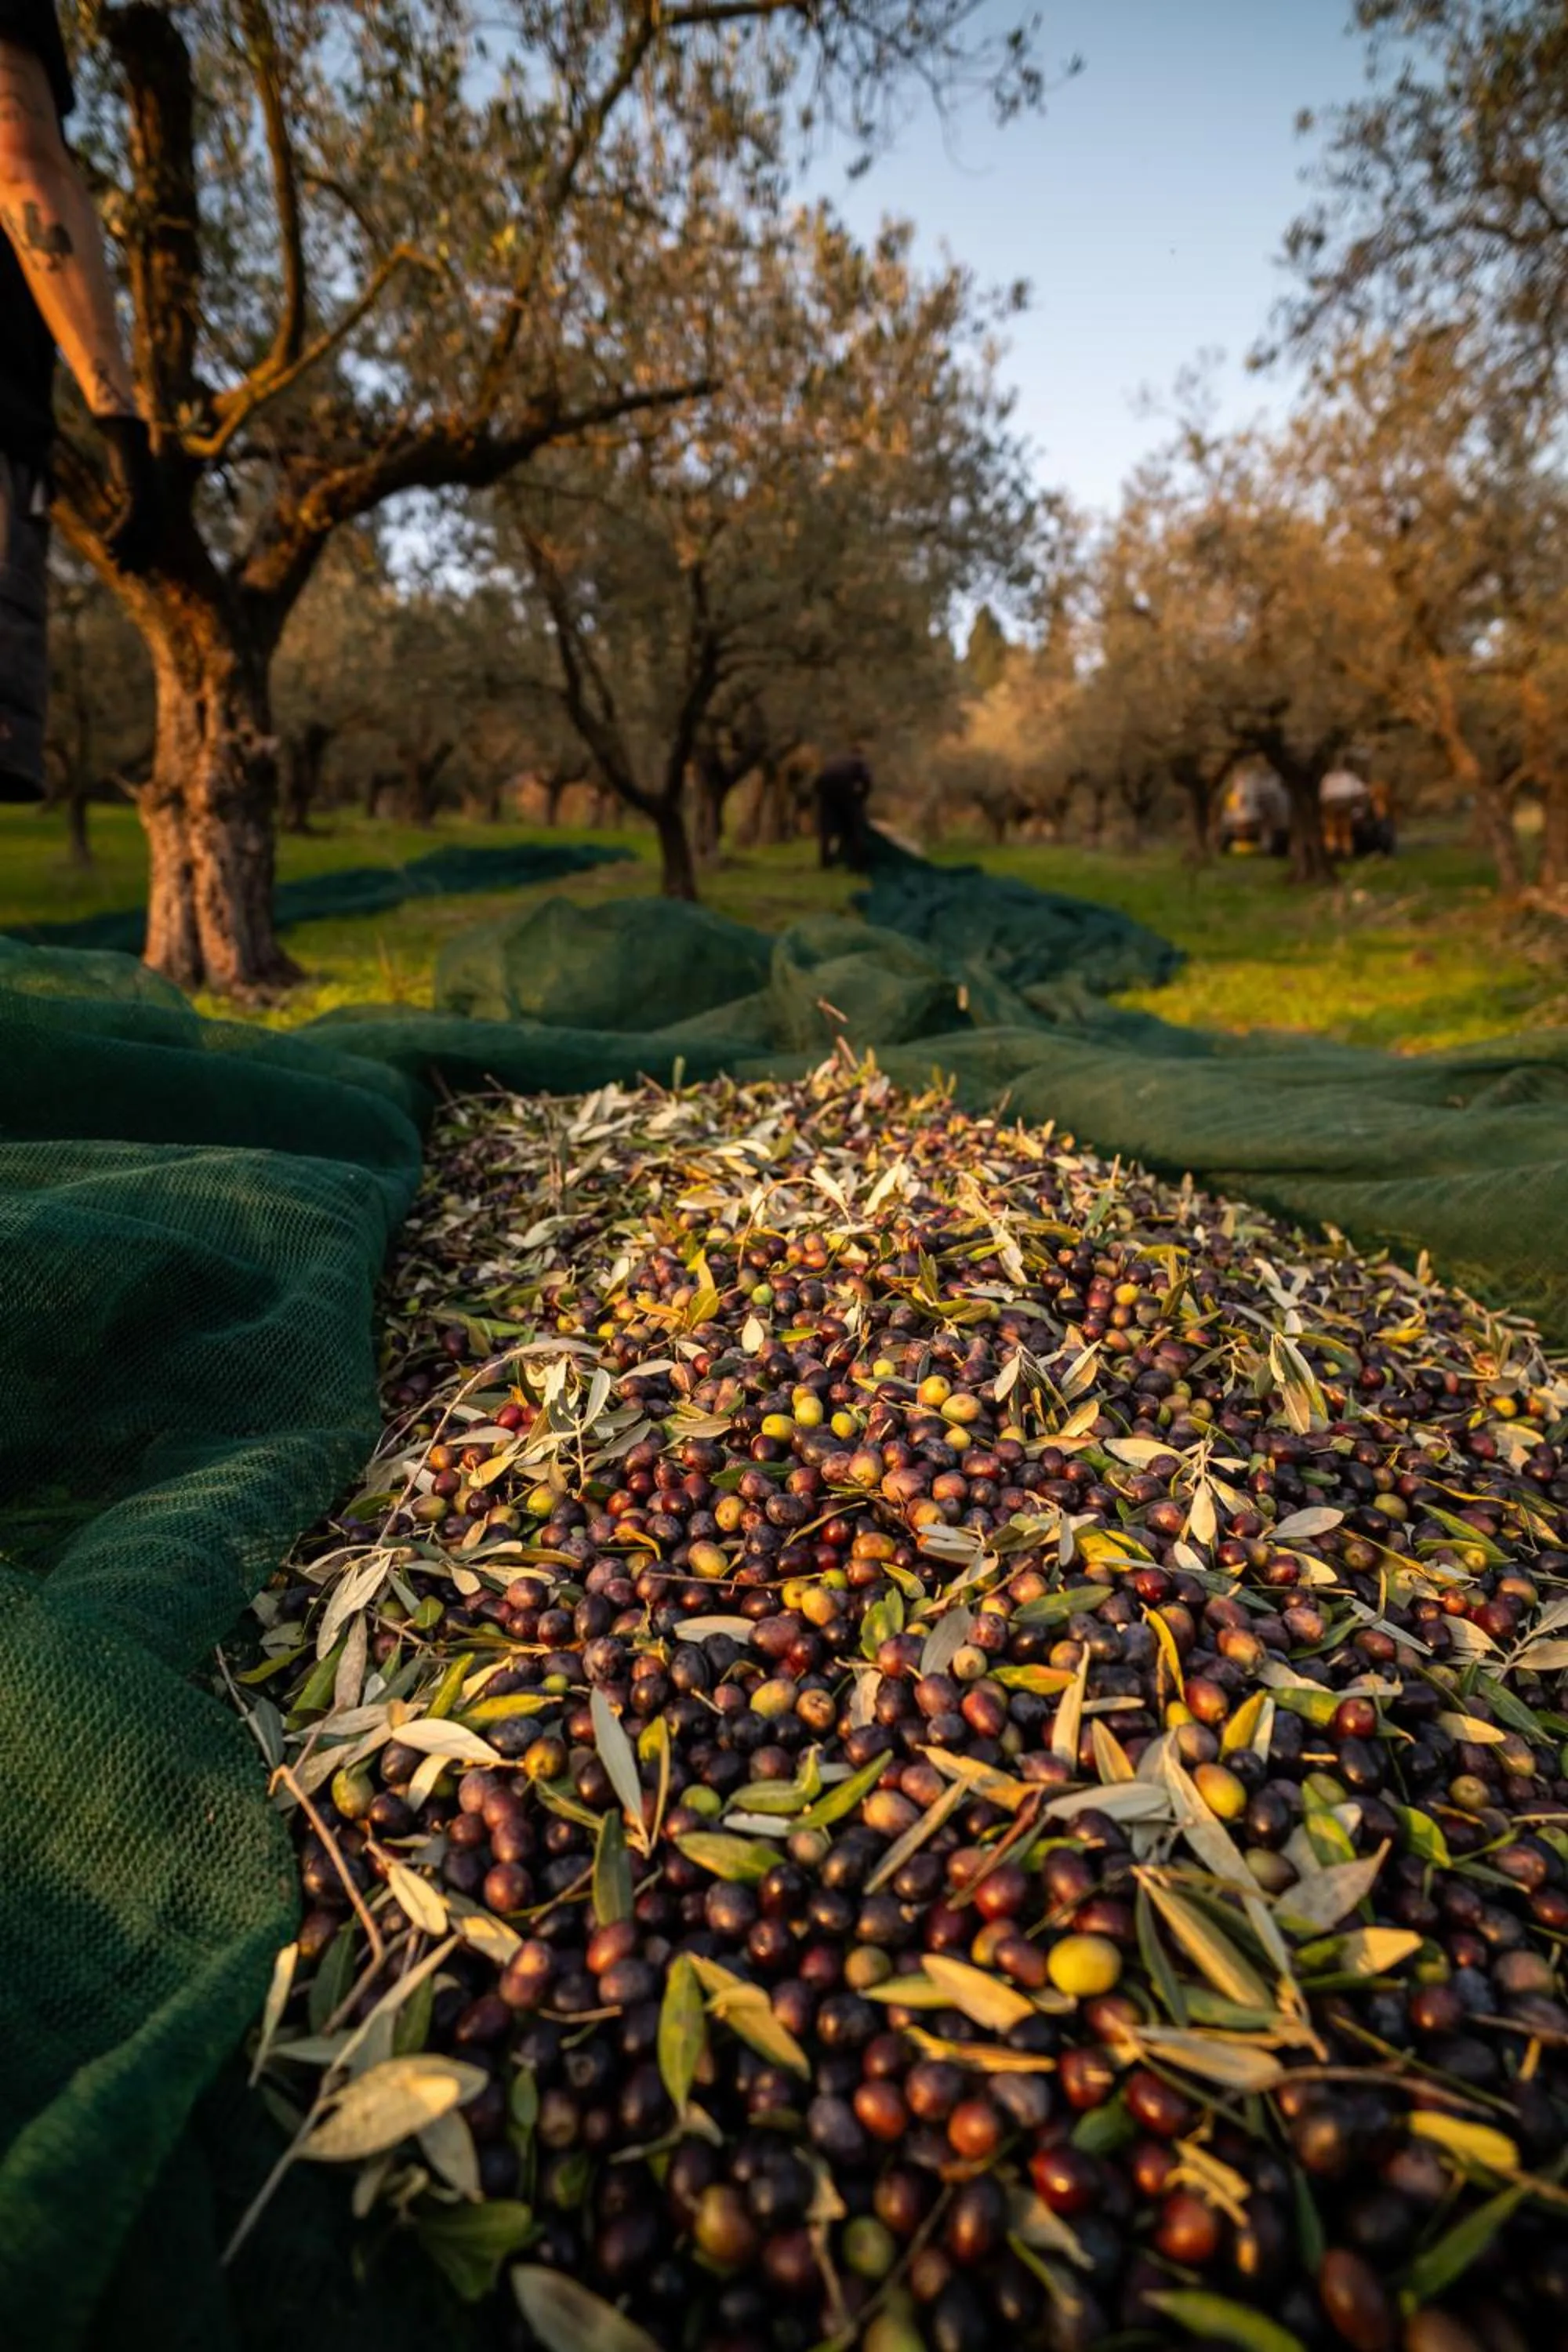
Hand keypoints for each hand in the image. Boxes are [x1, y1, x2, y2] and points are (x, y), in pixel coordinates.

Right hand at [97, 414, 164, 575]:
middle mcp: (160, 510)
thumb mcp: (135, 490)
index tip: (135, 573)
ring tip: (110, 558)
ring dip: (123, 549)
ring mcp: (150, 504)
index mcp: (161, 511)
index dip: (145, 559)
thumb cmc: (131, 467)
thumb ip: (135, 508)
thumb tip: (130, 523)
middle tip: (122, 573)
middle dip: (134, 559)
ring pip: (138, 534)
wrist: (130, 445)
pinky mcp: (138, 495)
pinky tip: (106, 542)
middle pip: (148, 542)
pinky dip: (117, 533)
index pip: (155, 543)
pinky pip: (127, 521)